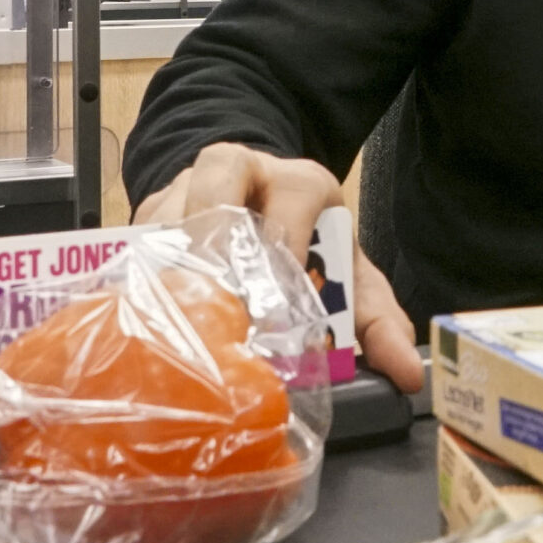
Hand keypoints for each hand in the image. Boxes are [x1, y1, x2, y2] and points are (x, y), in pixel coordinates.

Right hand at [133, 142, 424, 392]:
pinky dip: (140, 277)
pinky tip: (148, 317)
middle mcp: (239, 169)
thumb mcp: (348, 274)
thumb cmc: (306, 244)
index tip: (281, 300)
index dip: (286, 243)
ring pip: (171, 212)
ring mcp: (188, 187)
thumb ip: (379, 321)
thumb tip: (405, 372)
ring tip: (179, 314)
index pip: (293, 197)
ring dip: (172, 261)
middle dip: (217, 238)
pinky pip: (137, 240)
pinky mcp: (150, 214)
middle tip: (219, 300)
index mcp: (298, 181)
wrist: (258, 202)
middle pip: (218, 183)